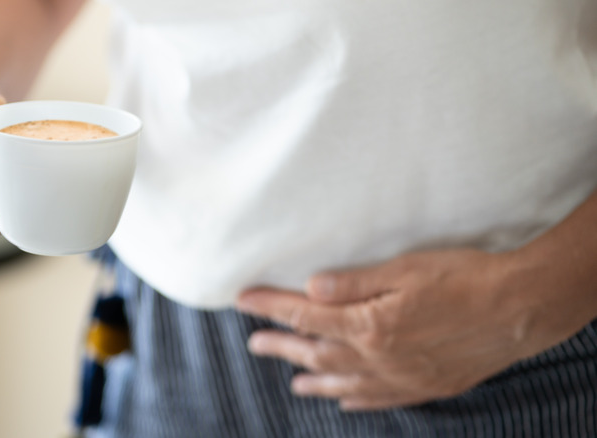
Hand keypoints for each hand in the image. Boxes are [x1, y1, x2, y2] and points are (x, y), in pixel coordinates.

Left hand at [235, 249, 554, 410]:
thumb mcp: (405, 270)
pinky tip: (341, 398)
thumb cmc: (463, 279)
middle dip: (280, 345)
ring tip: (291, 379)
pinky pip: (376, 399)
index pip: (305, 315)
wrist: (519, 310)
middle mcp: (377, 357)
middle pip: (316, 351)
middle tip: (254, 343)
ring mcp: (399, 377)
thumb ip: (354, 283)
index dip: (270, 306)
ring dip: (311, 377)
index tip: (243, 300)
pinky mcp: (422, 386)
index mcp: (368, 324)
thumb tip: (310, 287)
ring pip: (342, 381)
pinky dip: (352, 398)